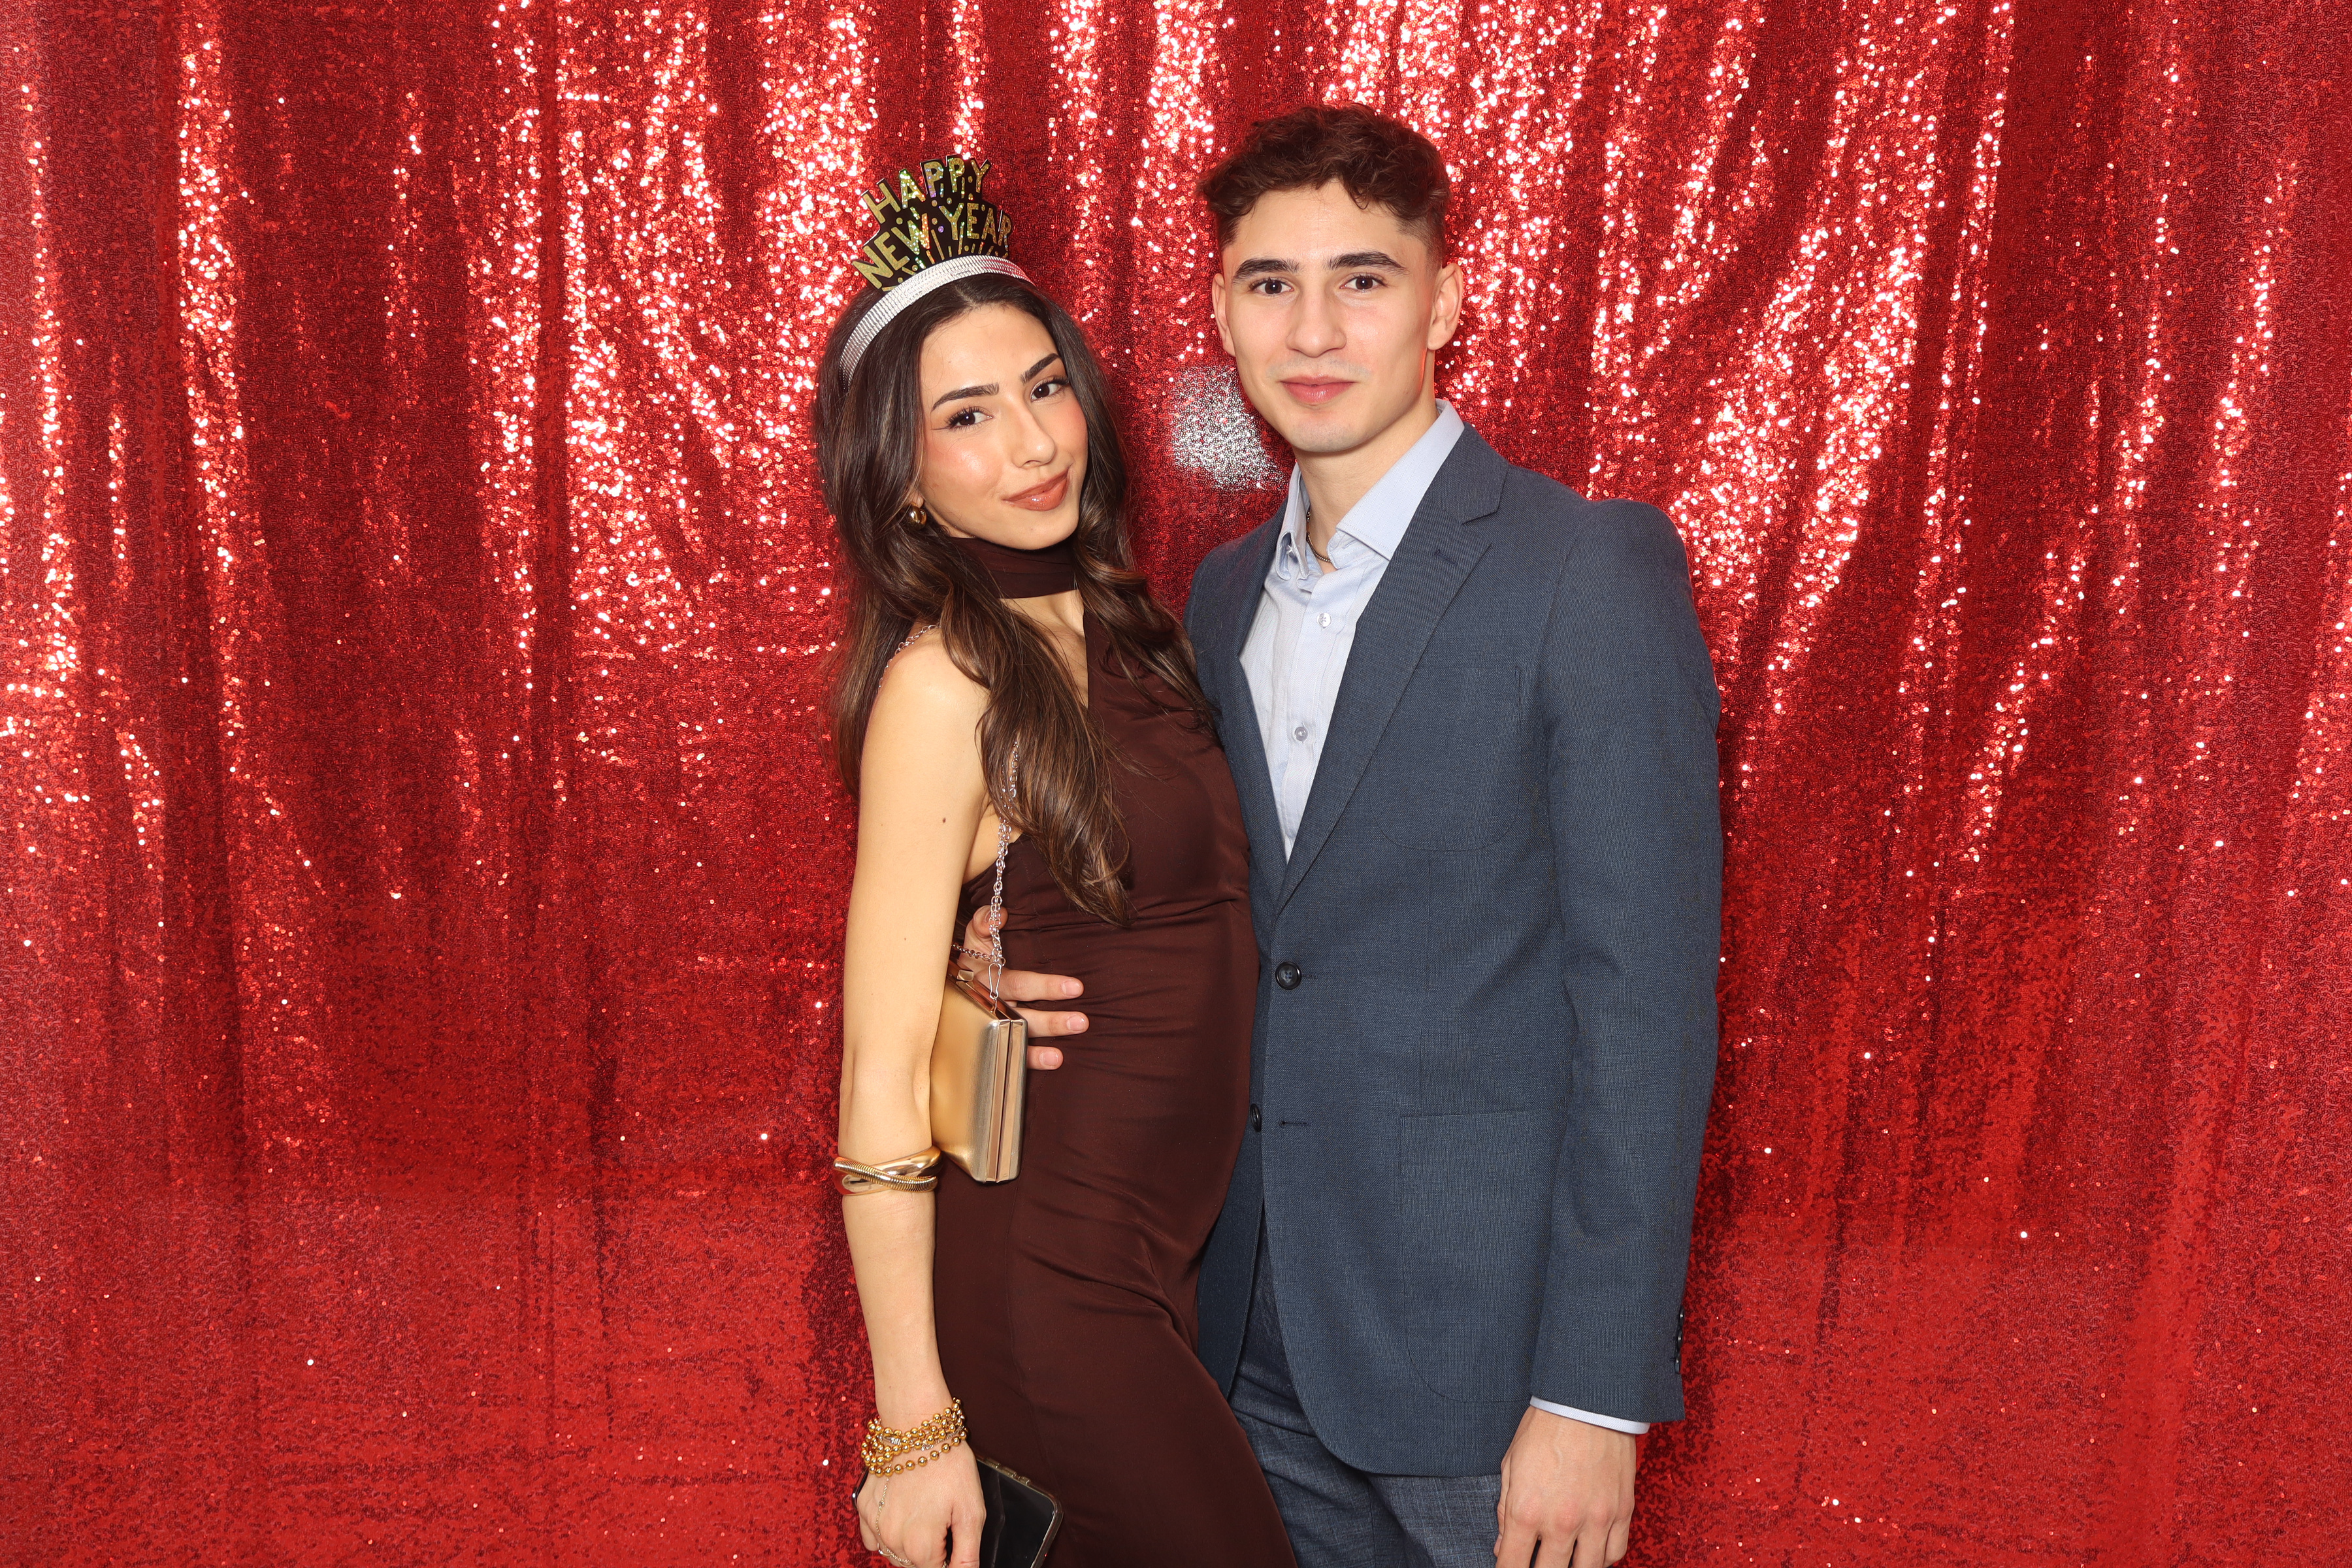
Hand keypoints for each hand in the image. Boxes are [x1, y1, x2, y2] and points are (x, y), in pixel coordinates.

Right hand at [856, 1448, 984, 1567]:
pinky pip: (872, 1537)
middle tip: (942, 1518)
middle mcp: (892, 1541)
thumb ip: (967, 1555)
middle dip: (930, 1552)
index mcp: (920, 1547)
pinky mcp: (864, 1508)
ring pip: (893, 1554)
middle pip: (913, 1566)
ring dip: (908, 1545)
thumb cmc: (948, 1464)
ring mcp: (874, 1525)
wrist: (917, 1426)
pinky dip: (886, 1534)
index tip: (953, 1536)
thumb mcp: (972, 1512)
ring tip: (924, 1512)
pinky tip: (901, 1513)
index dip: (949, 1557)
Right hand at [960, 905, 1086, 1068]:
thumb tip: (1000, 915)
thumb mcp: (975, 939)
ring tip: (1070, 1041)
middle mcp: (987, 1003)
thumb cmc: (974, 958)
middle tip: (1082, 1021)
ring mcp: (990, 1024)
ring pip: (1017, 1034)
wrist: (950, 986)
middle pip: (1020, 1015)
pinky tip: (1056, 1060)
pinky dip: (1032, 1059)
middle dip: (1051, 1021)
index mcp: (983, 977)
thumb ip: (985, 923)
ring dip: (1044, 1040)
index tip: (1077, 988)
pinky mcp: (994, 1040)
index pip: (1017, 983)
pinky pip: (1011, 1052)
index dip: (1045, 986)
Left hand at [1495, 1407, 1635, 1565]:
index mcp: (1526, 1510)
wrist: (1586, 1400)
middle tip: (1536, 1562)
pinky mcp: (1621, 1512)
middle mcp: (1561, 1522)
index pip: (1512, 1566)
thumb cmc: (1544, 1428)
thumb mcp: (1511, 1465)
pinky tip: (1590, 1552)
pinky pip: (1614, 1553)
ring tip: (1563, 1559)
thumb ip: (1505, 1511)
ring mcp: (1595, 1520)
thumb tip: (1503, 1546)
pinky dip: (1601, 1559)